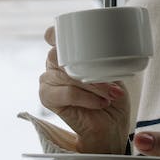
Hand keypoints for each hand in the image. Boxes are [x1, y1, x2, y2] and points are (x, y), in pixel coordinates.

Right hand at [39, 26, 131, 153]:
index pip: (54, 35)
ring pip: (67, 74)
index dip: (59, 33)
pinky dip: (86, 98)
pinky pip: (67, 93)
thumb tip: (108, 47)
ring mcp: (48, 80)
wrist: (110, 126)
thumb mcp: (111, 71)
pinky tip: (100, 103)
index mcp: (66, 53)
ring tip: (110, 94)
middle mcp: (53, 64)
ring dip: (93, 85)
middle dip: (88, 66)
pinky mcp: (47, 98)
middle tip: (111, 81)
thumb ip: (103, 58)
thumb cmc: (111, 97)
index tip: (79, 37)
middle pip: (61, 54)